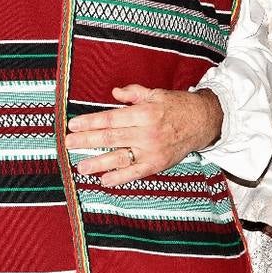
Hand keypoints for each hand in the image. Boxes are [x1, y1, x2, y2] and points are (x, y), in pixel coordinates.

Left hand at [67, 86, 222, 186]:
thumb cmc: (177, 106)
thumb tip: (114, 92)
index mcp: (145, 112)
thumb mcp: (156, 93)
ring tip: (81, 167)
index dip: (90, 122)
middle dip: (87, 141)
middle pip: (111, 137)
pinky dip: (120, 178)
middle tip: (68, 144)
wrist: (203, 121)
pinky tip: (105, 180)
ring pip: (120, 158)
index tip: (73, 125)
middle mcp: (147, 132)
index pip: (111, 118)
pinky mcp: (158, 164)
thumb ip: (133, 93)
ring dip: (99, 163)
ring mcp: (152, 150)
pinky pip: (135, 173)